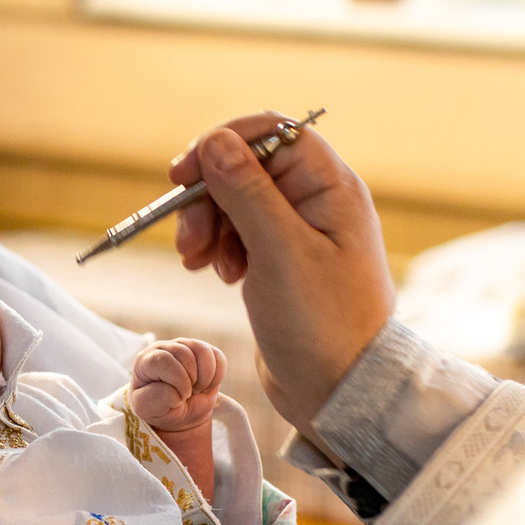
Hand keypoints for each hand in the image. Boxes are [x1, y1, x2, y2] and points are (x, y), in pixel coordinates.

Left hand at [128, 337, 225, 432]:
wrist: (179, 413)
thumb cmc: (159, 408)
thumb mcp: (148, 409)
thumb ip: (154, 399)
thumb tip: (174, 389)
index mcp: (145, 360)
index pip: (164, 360)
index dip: (177, 380)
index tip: (178, 398)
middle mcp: (164, 348)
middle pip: (185, 354)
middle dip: (191, 380)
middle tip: (187, 395)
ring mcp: (185, 346)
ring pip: (203, 351)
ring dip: (205, 377)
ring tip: (196, 389)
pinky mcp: (204, 351)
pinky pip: (218, 357)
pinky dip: (216, 377)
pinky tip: (206, 386)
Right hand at [170, 115, 395, 436]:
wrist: (340, 392)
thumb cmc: (322, 325)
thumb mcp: (280, 252)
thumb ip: (247, 191)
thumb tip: (215, 140)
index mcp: (330, 188)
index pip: (273, 132)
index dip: (224, 143)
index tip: (184, 174)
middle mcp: (316, 202)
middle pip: (246, 167)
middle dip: (208, 196)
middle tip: (189, 239)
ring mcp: (298, 233)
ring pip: (236, 201)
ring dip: (208, 225)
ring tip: (198, 264)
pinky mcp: (280, 262)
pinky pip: (239, 234)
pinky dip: (218, 247)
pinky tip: (215, 274)